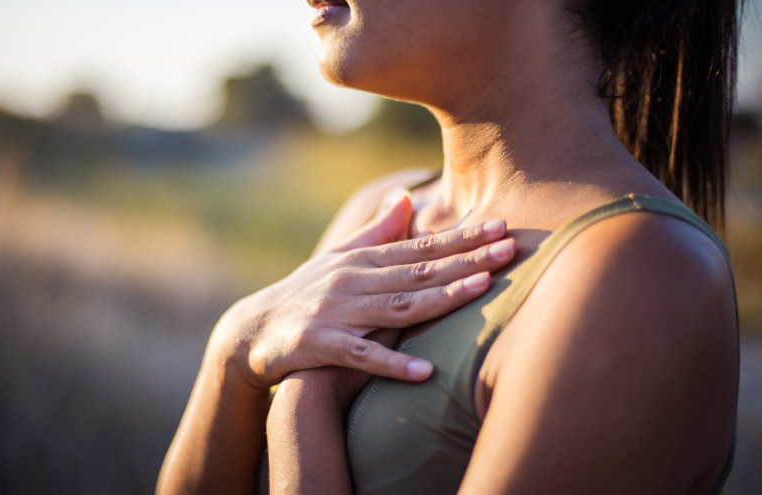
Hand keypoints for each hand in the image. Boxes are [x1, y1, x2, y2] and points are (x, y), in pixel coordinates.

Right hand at [209, 192, 515, 389]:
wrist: (251, 330)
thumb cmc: (305, 293)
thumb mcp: (339, 259)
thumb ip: (376, 232)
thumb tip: (405, 197)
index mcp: (362, 261)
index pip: (421, 248)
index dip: (463, 239)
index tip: (502, 227)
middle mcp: (353, 281)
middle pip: (418, 271)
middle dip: (467, 260)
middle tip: (510, 250)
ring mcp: (336, 312)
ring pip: (396, 306)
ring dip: (440, 298)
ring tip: (481, 291)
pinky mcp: (318, 345)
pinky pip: (361, 356)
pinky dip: (392, 364)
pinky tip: (425, 372)